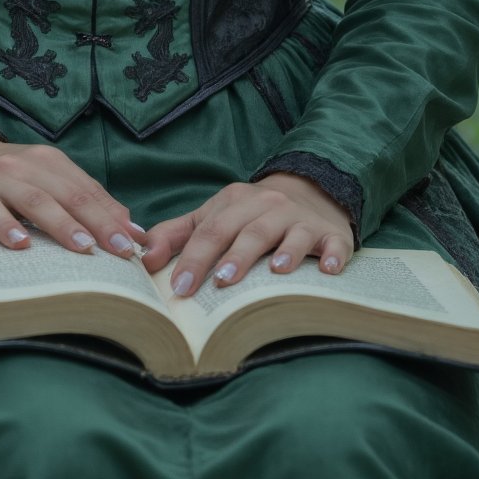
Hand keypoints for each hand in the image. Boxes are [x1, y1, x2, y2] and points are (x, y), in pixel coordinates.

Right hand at [0, 134, 148, 263]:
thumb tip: (132, 229)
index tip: (128, 245)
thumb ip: (89, 199)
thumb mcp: (51, 177)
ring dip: (12, 224)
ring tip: (28, 246)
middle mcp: (12, 170)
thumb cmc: (12, 176)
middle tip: (92, 250)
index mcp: (43, 163)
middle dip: (70, 224)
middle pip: (43, 197)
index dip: (105, 218)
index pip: (79, 191)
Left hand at [139, 174, 356, 297]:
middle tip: (221, 283)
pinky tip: (329, 271)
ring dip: (284, 251)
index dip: (194, 259)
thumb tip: (145, 257)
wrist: (309, 191)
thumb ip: (177, 234)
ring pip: (290, 234)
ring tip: (274, 272)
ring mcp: (301, 219)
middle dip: (235, 256)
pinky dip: (332, 256)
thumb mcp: (213, 215)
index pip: (211, 230)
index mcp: (235, 202)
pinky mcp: (331, 234)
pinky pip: (334, 244)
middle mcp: (269, 206)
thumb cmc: (250, 214)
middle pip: (249, 231)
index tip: (180, 288)